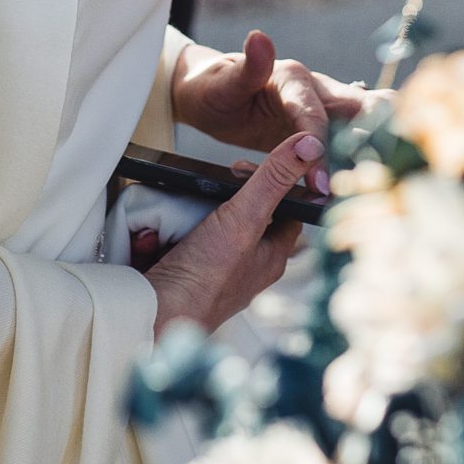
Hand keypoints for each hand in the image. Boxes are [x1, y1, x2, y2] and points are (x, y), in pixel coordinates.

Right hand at [145, 132, 317, 334]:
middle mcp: (246, 266)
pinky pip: (175, 239)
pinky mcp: (182, 272)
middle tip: (203, 189)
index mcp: (271, 258)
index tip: (242, 166)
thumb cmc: (205, 281)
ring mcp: (212, 271)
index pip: (286, 209)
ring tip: (176, 215)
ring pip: (205, 224)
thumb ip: (273, 180)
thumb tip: (309, 144)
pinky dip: (162, 233)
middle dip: (220, 197)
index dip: (272, 181)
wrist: (153, 318)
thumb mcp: (244, 219)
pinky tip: (155, 237)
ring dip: (186, 213)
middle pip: (242, 213)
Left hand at [170, 30, 371, 180]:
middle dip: (377, 144)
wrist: (211, 95)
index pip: (319, 116)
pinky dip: (349, 170)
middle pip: (371, 110)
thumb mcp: (223, 83)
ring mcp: (326, 113)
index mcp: (297, 80)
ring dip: (367, 160)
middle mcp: (320, 93)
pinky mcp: (324, 133)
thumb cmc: (213, 87)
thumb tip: (259, 38)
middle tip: (363, 185)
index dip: (322, 149)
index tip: (319, 182)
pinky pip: (350, 150)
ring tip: (351, 196)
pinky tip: (333, 195)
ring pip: (369, 130)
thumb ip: (246, 68)